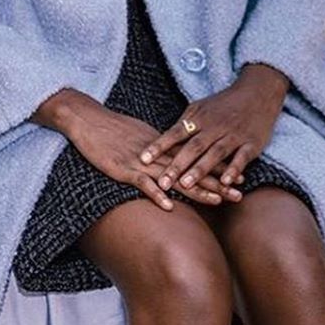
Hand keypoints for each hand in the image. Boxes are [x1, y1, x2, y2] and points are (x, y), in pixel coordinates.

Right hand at [37, 91, 240, 210]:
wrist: (85, 118)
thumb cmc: (109, 127)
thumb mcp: (138, 135)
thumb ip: (157, 148)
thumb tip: (172, 157)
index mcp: (161, 145)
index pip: (194, 158)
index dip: (216, 169)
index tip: (238, 178)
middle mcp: (156, 154)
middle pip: (191, 169)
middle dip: (216, 182)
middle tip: (239, 193)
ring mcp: (140, 161)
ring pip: (173, 177)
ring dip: (195, 190)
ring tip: (217, 201)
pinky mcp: (122, 168)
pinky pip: (142, 182)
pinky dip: (156, 193)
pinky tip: (169, 205)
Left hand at [139, 64, 288, 194]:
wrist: (256, 94)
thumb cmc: (224, 104)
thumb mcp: (200, 107)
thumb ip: (185, 123)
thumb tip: (165, 138)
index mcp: (199, 117)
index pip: (174, 133)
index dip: (159, 146)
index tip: (142, 159)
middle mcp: (214, 127)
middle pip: (192, 147)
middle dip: (177, 165)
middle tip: (163, 182)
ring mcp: (233, 135)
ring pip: (214, 153)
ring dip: (200, 169)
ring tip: (186, 185)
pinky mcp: (251, 143)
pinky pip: (242, 157)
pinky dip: (234, 169)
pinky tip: (226, 182)